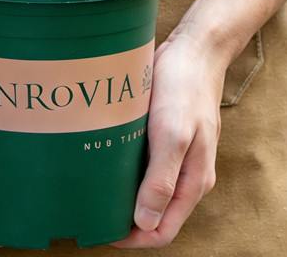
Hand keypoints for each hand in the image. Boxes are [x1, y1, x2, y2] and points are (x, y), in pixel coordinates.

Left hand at [112, 33, 223, 248]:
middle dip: (125, 221)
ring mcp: (178, 155)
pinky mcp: (167, 136)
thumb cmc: (184, 87)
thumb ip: (162, 180)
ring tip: (94, 190)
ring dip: (125, 196)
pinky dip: (128, 172)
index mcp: (193, 181)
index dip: (132, 239)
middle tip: (90, 212)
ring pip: (149, 190)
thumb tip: (145, 222)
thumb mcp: (172, 133)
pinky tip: (106, 162)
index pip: (162, 231)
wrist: (196, 48)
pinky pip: (147, 166)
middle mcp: (187, 174)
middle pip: (155, 214)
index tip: (100, 231)